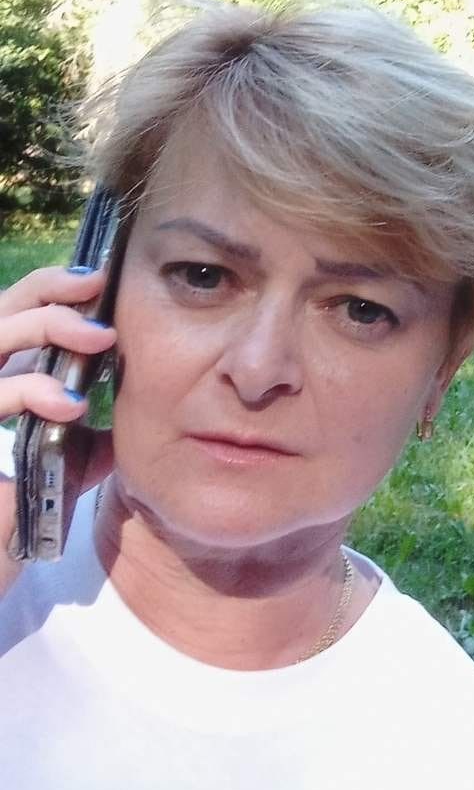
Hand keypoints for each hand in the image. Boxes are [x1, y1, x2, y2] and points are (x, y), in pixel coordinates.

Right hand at [0, 266, 116, 579]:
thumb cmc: (24, 509)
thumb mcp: (70, 459)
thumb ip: (96, 426)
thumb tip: (144, 404)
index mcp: (2, 377)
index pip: (18, 310)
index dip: (52, 287)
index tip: (99, 279)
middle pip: (0, 309)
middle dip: (50, 291)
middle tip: (98, 290)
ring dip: (47, 327)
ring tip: (100, 339)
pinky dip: (33, 391)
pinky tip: (70, 404)